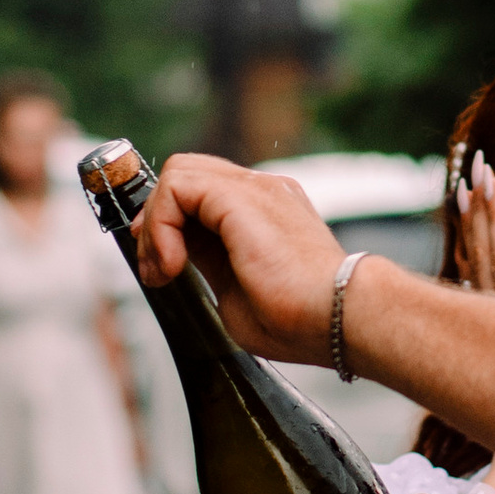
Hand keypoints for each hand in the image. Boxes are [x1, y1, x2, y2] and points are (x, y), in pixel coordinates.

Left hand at [138, 153, 345, 362]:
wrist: (339, 317)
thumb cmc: (301, 319)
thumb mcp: (237, 291)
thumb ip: (210, 262)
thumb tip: (180, 253)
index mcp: (266, 211)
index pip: (201, 194)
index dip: (168, 223)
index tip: (160, 267)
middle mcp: (262, 191)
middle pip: (186, 174)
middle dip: (155, 219)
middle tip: (156, 268)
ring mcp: (255, 187)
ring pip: (178, 173)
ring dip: (156, 223)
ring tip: (163, 269)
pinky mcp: (241, 196)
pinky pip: (178, 187)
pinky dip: (162, 224)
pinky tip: (173, 263)